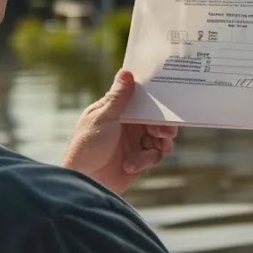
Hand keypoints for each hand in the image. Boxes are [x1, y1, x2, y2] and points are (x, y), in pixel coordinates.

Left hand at [63, 70, 177, 194]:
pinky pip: (154, 156)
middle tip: (168, 132)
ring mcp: (134, 143)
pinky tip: (132, 165)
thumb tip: (126, 72)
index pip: (142, 101)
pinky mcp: (138, 161)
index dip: (156, 102)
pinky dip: (147, 160)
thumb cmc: (87, 145)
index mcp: (118, 111)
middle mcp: (128, 126)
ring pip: (159, 138)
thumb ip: (118, 97)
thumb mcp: (103, 118)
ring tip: (160, 148)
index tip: (168, 103)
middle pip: (155, 120)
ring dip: (160, 143)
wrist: (84, 180)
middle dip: (164, 125)